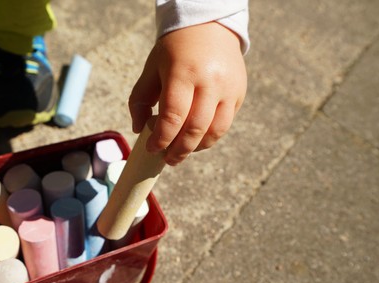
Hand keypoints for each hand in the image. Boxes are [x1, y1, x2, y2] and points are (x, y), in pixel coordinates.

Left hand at [129, 21, 246, 165]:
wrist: (209, 27)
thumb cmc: (175, 49)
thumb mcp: (152, 68)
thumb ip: (141, 99)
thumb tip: (139, 129)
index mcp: (184, 72)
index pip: (173, 117)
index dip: (162, 139)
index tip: (152, 149)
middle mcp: (210, 81)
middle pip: (196, 128)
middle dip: (180, 150)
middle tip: (168, 159)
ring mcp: (229, 88)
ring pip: (215, 131)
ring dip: (197, 147)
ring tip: (183, 152)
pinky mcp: (239, 93)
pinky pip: (226, 123)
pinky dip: (210, 136)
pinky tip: (197, 138)